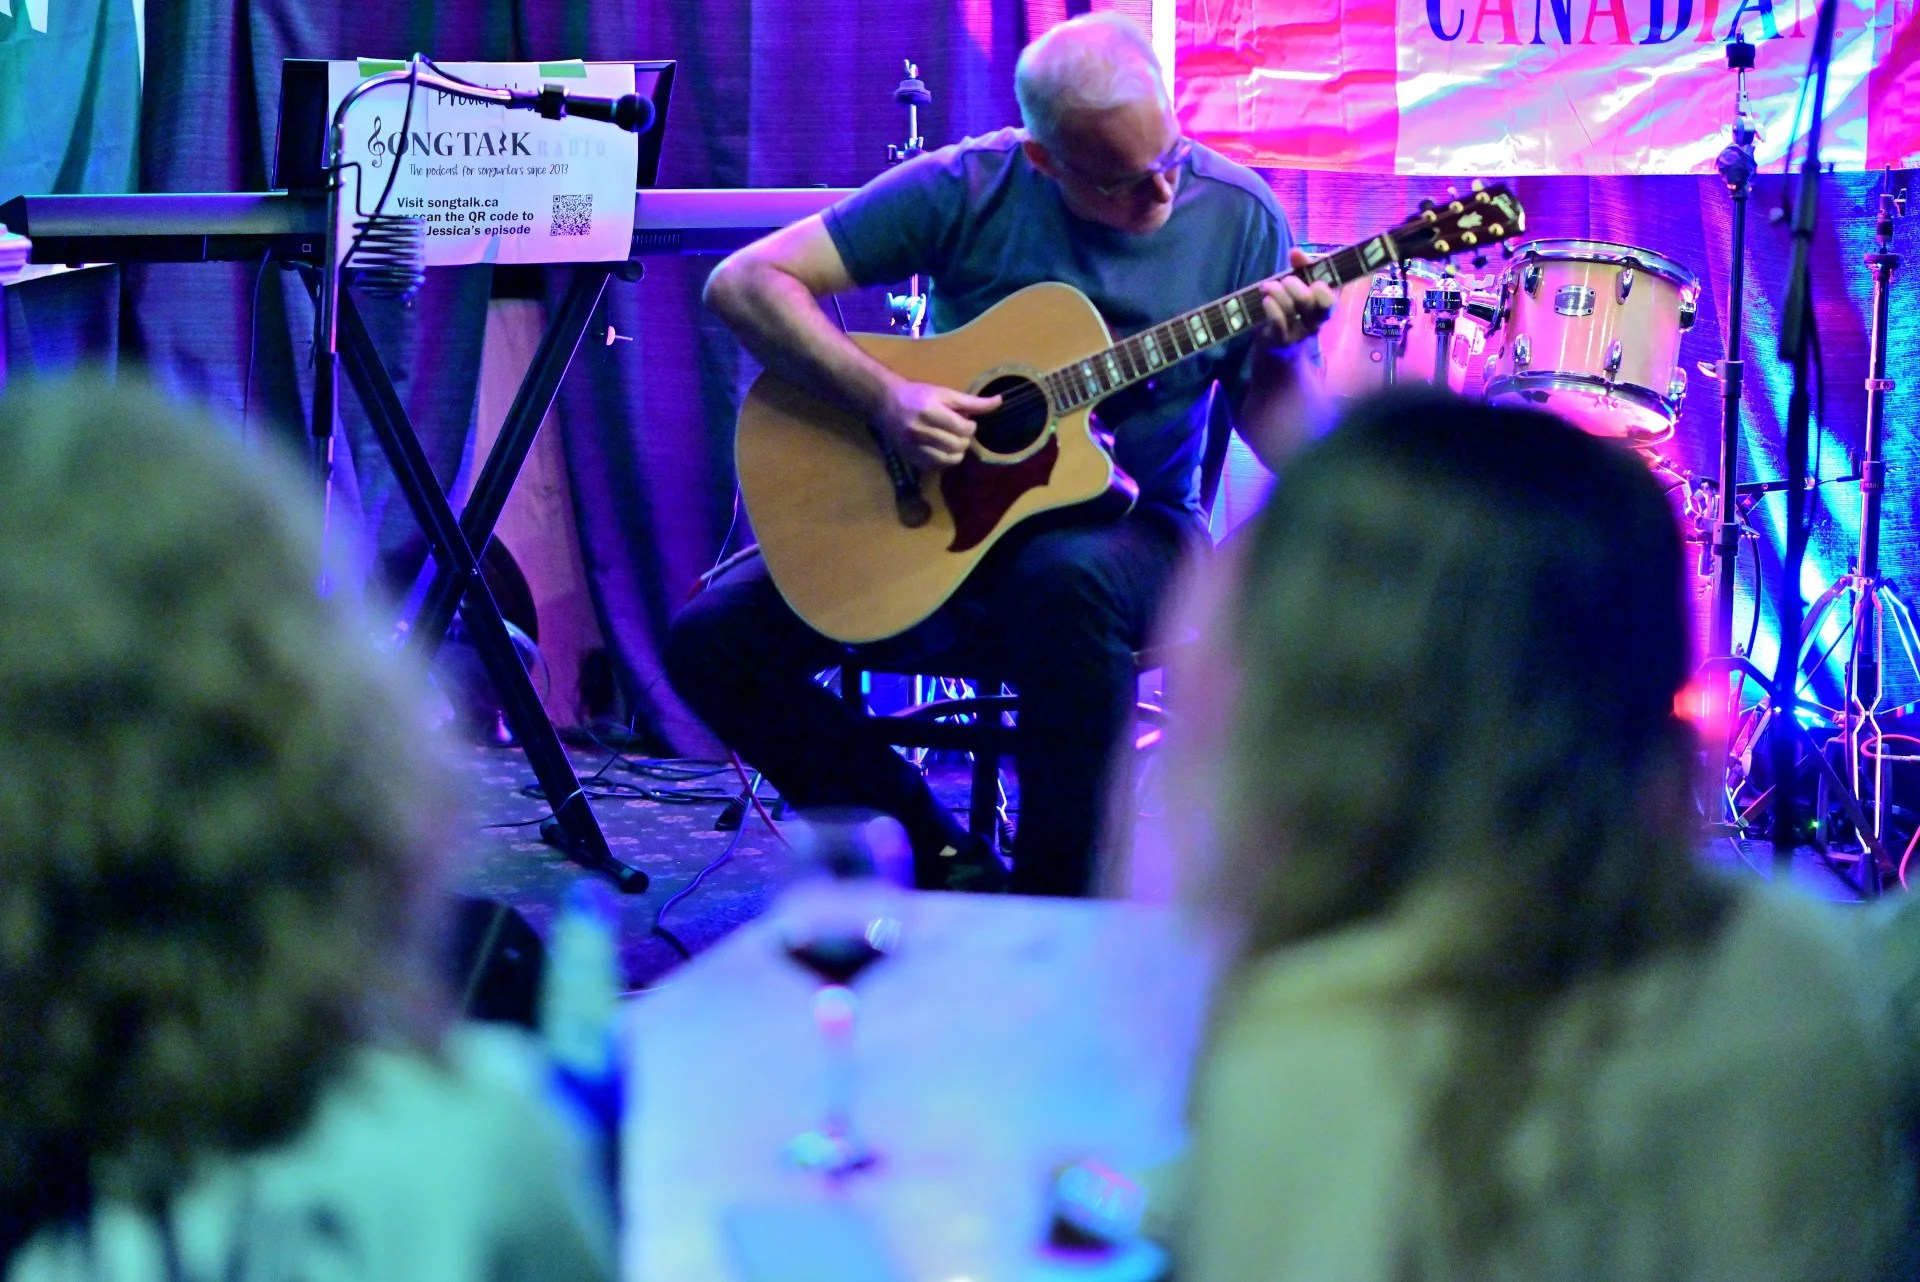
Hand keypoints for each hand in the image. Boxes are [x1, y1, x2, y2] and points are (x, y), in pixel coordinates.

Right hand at [874, 380, 1001, 470]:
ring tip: (952, 440)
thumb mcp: (945, 393)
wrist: (886, 404)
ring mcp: (914, 447)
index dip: (970, 426)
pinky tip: (942, 448)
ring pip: (950, 459)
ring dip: (957, 451)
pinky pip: (938, 466)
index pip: (962, 428)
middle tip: (960, 431)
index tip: (966, 421)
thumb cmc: (918, 395)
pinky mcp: (911, 458)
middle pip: (958, 445)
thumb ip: (972, 402)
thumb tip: (999, 402)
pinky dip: (945, 459)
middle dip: (964, 438)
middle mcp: (920, 431)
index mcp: (930, 412)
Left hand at [1255, 247, 1337, 345]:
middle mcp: (1312, 323)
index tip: (1315, 282)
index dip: (1323, 292)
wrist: (1277, 343)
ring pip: (1290, 310)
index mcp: (1322, 309)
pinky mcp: (1278, 340)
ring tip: (1268, 286)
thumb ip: (1302, 268)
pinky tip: (1266, 300)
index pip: (1329, 303)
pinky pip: (1277, 324)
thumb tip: (1295, 251)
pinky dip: (1272, 309)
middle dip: (1294, 286)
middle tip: (1285, 280)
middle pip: (1308, 303)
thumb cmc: (1292, 309)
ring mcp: (1295, 333)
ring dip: (1277, 292)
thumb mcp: (1300, 287)